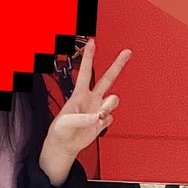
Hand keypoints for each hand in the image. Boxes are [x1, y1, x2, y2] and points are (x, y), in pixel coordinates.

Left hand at [39, 38, 131, 181]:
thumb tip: (99, 116)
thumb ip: (83, 118)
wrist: (65, 145)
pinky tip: (96, 125)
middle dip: (118, 64)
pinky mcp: (102, 121)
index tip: (92, 43)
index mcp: (79, 94)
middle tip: (127, 52)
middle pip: (108, 78)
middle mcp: (91, 98)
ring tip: (100, 115)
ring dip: (109, 106)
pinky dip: (104, 122)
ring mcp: (98, 109)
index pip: (86, 71)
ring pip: (113, 100)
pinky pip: (110, 117)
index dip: (89, 57)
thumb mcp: (66, 122)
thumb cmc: (61, 130)